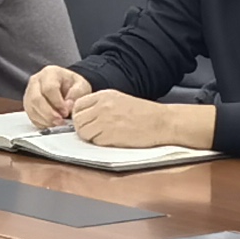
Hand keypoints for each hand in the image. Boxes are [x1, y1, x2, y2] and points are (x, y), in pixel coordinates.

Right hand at [22, 63, 87, 130]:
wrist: (67, 89)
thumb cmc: (73, 86)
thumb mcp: (81, 85)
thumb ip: (77, 93)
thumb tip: (68, 105)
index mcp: (50, 73)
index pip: (49, 88)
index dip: (57, 103)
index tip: (66, 112)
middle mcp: (36, 81)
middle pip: (36, 99)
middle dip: (49, 114)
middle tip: (60, 121)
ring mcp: (29, 93)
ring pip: (31, 109)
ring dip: (45, 120)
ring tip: (58, 123)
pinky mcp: (28, 105)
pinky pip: (31, 116)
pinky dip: (41, 123)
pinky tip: (51, 124)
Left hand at [62, 85, 190, 149]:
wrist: (162, 122)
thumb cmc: (144, 114)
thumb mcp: (120, 101)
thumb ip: (101, 105)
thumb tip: (84, 117)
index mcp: (104, 95)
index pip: (78, 105)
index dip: (80, 116)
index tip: (88, 122)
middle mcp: (102, 106)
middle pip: (77, 119)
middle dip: (83, 128)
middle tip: (96, 132)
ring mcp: (104, 120)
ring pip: (83, 132)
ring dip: (91, 137)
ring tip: (106, 136)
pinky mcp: (109, 135)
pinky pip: (94, 142)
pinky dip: (100, 144)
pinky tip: (113, 140)